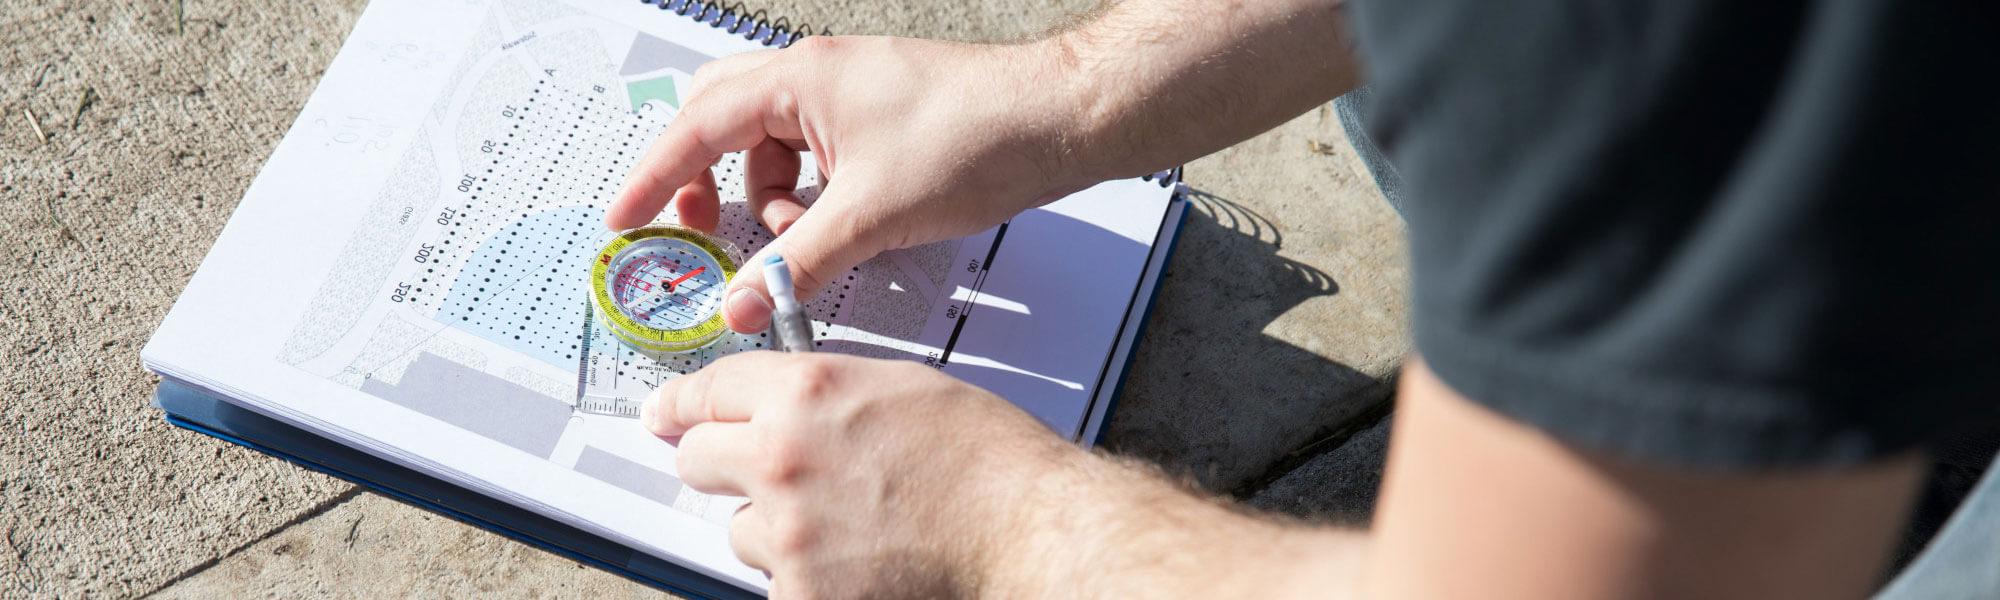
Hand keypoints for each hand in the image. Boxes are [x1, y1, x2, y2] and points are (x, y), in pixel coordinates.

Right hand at [608, 36, 1096, 332]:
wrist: (1060, 120)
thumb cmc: (979, 136)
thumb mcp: (872, 216)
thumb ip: (797, 263)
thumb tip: (742, 301)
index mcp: (799, 78)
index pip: (696, 127)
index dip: (654, 178)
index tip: (625, 218)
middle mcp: (817, 75)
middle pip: (724, 125)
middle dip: (709, 184)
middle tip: (705, 233)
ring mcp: (849, 93)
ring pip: (775, 148)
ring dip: (775, 202)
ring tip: (806, 245)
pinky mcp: (879, 118)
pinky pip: (818, 158)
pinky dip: (815, 198)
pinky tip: (843, 233)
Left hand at [641, 352, 1076, 597]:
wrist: (1026, 533)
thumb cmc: (985, 460)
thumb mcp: (898, 386)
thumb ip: (823, 391)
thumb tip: (776, 403)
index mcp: (806, 393)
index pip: (707, 391)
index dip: (682, 405)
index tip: (665, 416)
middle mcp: (782, 458)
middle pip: (698, 459)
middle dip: (723, 464)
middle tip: (766, 475)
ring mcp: (788, 532)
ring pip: (740, 529)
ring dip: (777, 528)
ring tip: (850, 525)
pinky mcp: (799, 594)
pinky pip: (774, 581)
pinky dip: (807, 578)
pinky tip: (859, 563)